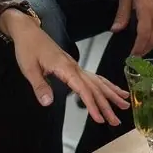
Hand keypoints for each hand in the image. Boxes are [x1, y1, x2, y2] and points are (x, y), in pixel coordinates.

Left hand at [2, 11, 129, 125]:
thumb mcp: (29, 69)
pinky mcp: (74, 66)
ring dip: (111, 94)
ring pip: (98, 81)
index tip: (99, 119)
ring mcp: (76, 66)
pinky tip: (112, 90)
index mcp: (65, 68)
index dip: (92, 105)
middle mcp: (75, 67)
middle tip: (116, 121)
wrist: (29, 32)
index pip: (83, 89)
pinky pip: (93, 76)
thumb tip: (48, 103)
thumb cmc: (28, 49)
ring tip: (125, 104)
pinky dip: (105, 84)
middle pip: (95, 87)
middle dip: (107, 104)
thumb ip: (40, 86)